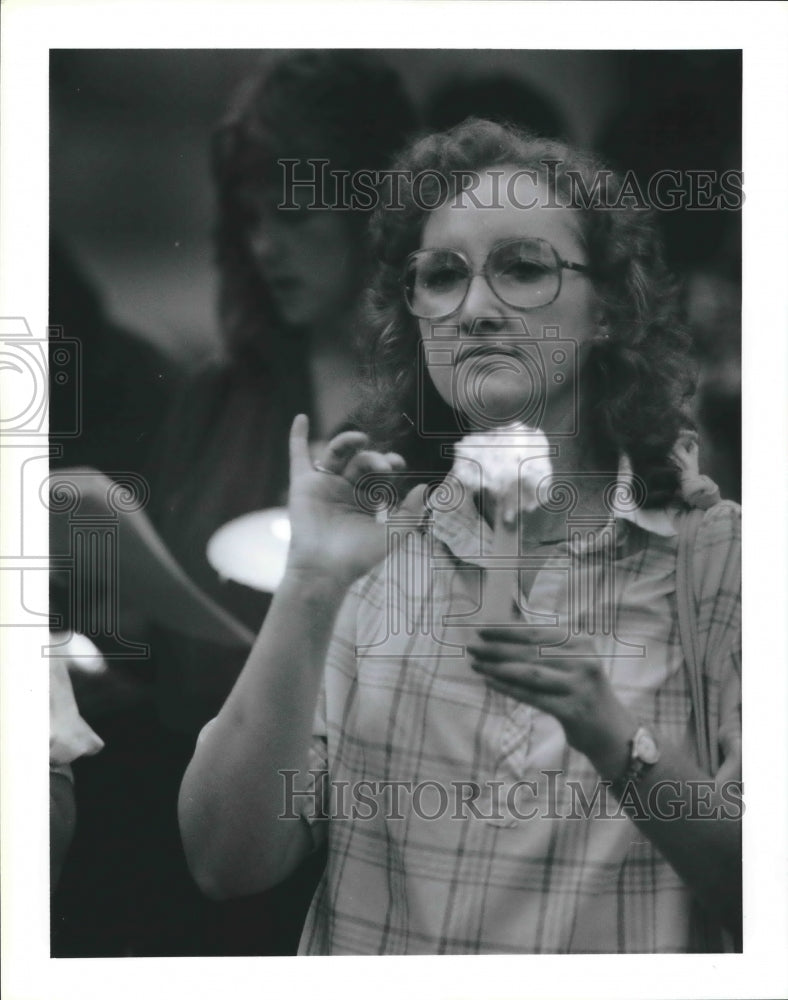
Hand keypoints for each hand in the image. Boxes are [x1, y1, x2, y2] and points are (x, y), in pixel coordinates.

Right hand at [286, 414, 426, 585]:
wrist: (325, 570)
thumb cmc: (358, 558)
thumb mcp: (392, 534)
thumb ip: (410, 512)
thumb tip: (424, 487)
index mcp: (366, 500)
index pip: (380, 473)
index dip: (389, 463)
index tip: (398, 464)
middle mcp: (345, 489)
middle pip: (361, 461)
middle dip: (375, 459)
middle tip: (385, 467)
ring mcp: (324, 486)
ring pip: (336, 454)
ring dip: (348, 441)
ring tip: (361, 439)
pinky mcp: (303, 486)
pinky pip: (298, 457)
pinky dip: (297, 437)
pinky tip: (301, 418)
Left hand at [466, 625, 636, 773]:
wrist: (611, 730)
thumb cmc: (582, 690)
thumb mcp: (572, 662)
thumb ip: (544, 648)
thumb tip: (502, 633)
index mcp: (581, 643)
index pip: (536, 632)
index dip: (506, 630)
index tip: (482, 628)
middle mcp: (582, 661)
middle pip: (529, 651)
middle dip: (496, 648)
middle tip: (471, 646)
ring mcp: (579, 686)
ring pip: (529, 673)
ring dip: (497, 667)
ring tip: (476, 663)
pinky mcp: (573, 710)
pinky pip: (533, 696)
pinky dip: (508, 688)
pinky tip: (490, 682)